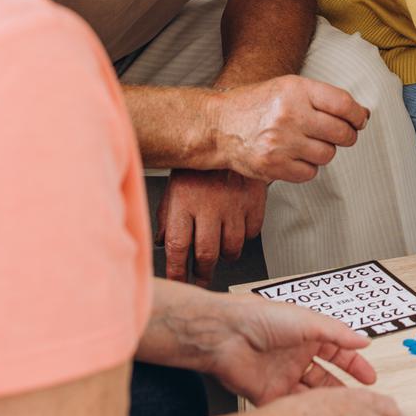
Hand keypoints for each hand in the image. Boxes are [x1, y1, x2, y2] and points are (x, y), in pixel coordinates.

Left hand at [158, 169, 267, 284]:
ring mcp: (234, 206)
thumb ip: (166, 217)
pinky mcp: (254, 202)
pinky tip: (237, 228)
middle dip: (203, 272)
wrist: (227, 135)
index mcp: (183, 204)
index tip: (179, 280)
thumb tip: (161, 243)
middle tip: (201, 276)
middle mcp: (209, 207)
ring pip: (232, 248)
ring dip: (225, 256)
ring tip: (220, 253)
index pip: (177, 249)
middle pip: (206, 254)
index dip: (177, 271)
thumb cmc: (198, 165)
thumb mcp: (173, 188)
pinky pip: (252, 232)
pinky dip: (245, 236)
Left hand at [177, 295, 379, 403]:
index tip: (368, 375)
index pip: (337, 351)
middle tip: (359, 398)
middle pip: (326, 376)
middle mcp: (296, 355)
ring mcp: (283, 375)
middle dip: (343, 387)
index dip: (354, 363)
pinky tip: (314, 412)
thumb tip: (363, 340)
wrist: (226, 335)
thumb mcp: (309, 321)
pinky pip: (290, 406)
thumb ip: (338, 333)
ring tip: (340, 409)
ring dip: (325, 401)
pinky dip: (303, 410)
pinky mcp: (268, 394)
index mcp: (307, 335)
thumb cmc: (260, 318)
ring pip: (310, 394)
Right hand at [213, 76, 368, 181]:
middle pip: (341, 133)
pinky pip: (310, 172)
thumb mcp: (288, 87)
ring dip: (323, 151)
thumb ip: (323, 98)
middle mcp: (290, 115)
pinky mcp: (274, 166)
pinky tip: (295, 156)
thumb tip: (361, 115)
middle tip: (338, 134)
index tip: (360, 120)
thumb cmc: (256, 105)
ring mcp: (281, 143)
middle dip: (346, 135)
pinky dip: (307, 167)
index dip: (358, 115)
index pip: (344, 104)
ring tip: (307, 143)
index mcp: (296, 90)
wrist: (219, 125)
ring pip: (328, 154)